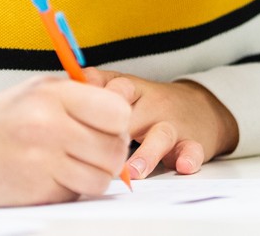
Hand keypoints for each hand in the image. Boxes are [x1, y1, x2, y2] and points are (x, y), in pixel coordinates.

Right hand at [0, 75, 132, 207]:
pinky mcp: (34, 192)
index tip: (104, 127)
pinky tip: (48, 178)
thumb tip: (129, 95)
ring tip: (68, 165)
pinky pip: (75, 194)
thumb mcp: (36, 92)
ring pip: (102, 177)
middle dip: (109, 153)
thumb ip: (83, 95)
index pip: (119, 111)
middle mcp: (49, 124)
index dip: (119, 123)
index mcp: (53, 93)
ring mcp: (41, 160)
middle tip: (87, 150)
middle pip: (116, 148)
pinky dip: (70, 191)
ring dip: (92, 176)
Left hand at [82, 68, 238, 179]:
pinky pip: (192, 150)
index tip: (79, 108)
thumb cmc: (153, 105)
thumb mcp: (127, 90)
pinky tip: (182, 166)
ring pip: (160, 135)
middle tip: (96, 149)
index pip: (114, 87)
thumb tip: (54, 89)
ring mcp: (173, 124)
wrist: (205, 109)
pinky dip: (189, 158)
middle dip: (114, 132)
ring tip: (133, 172)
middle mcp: (153, 104)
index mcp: (134, 90)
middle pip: (132, 113)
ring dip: (147, 153)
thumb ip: (95, 90)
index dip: (99, 97)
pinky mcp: (194, 142)